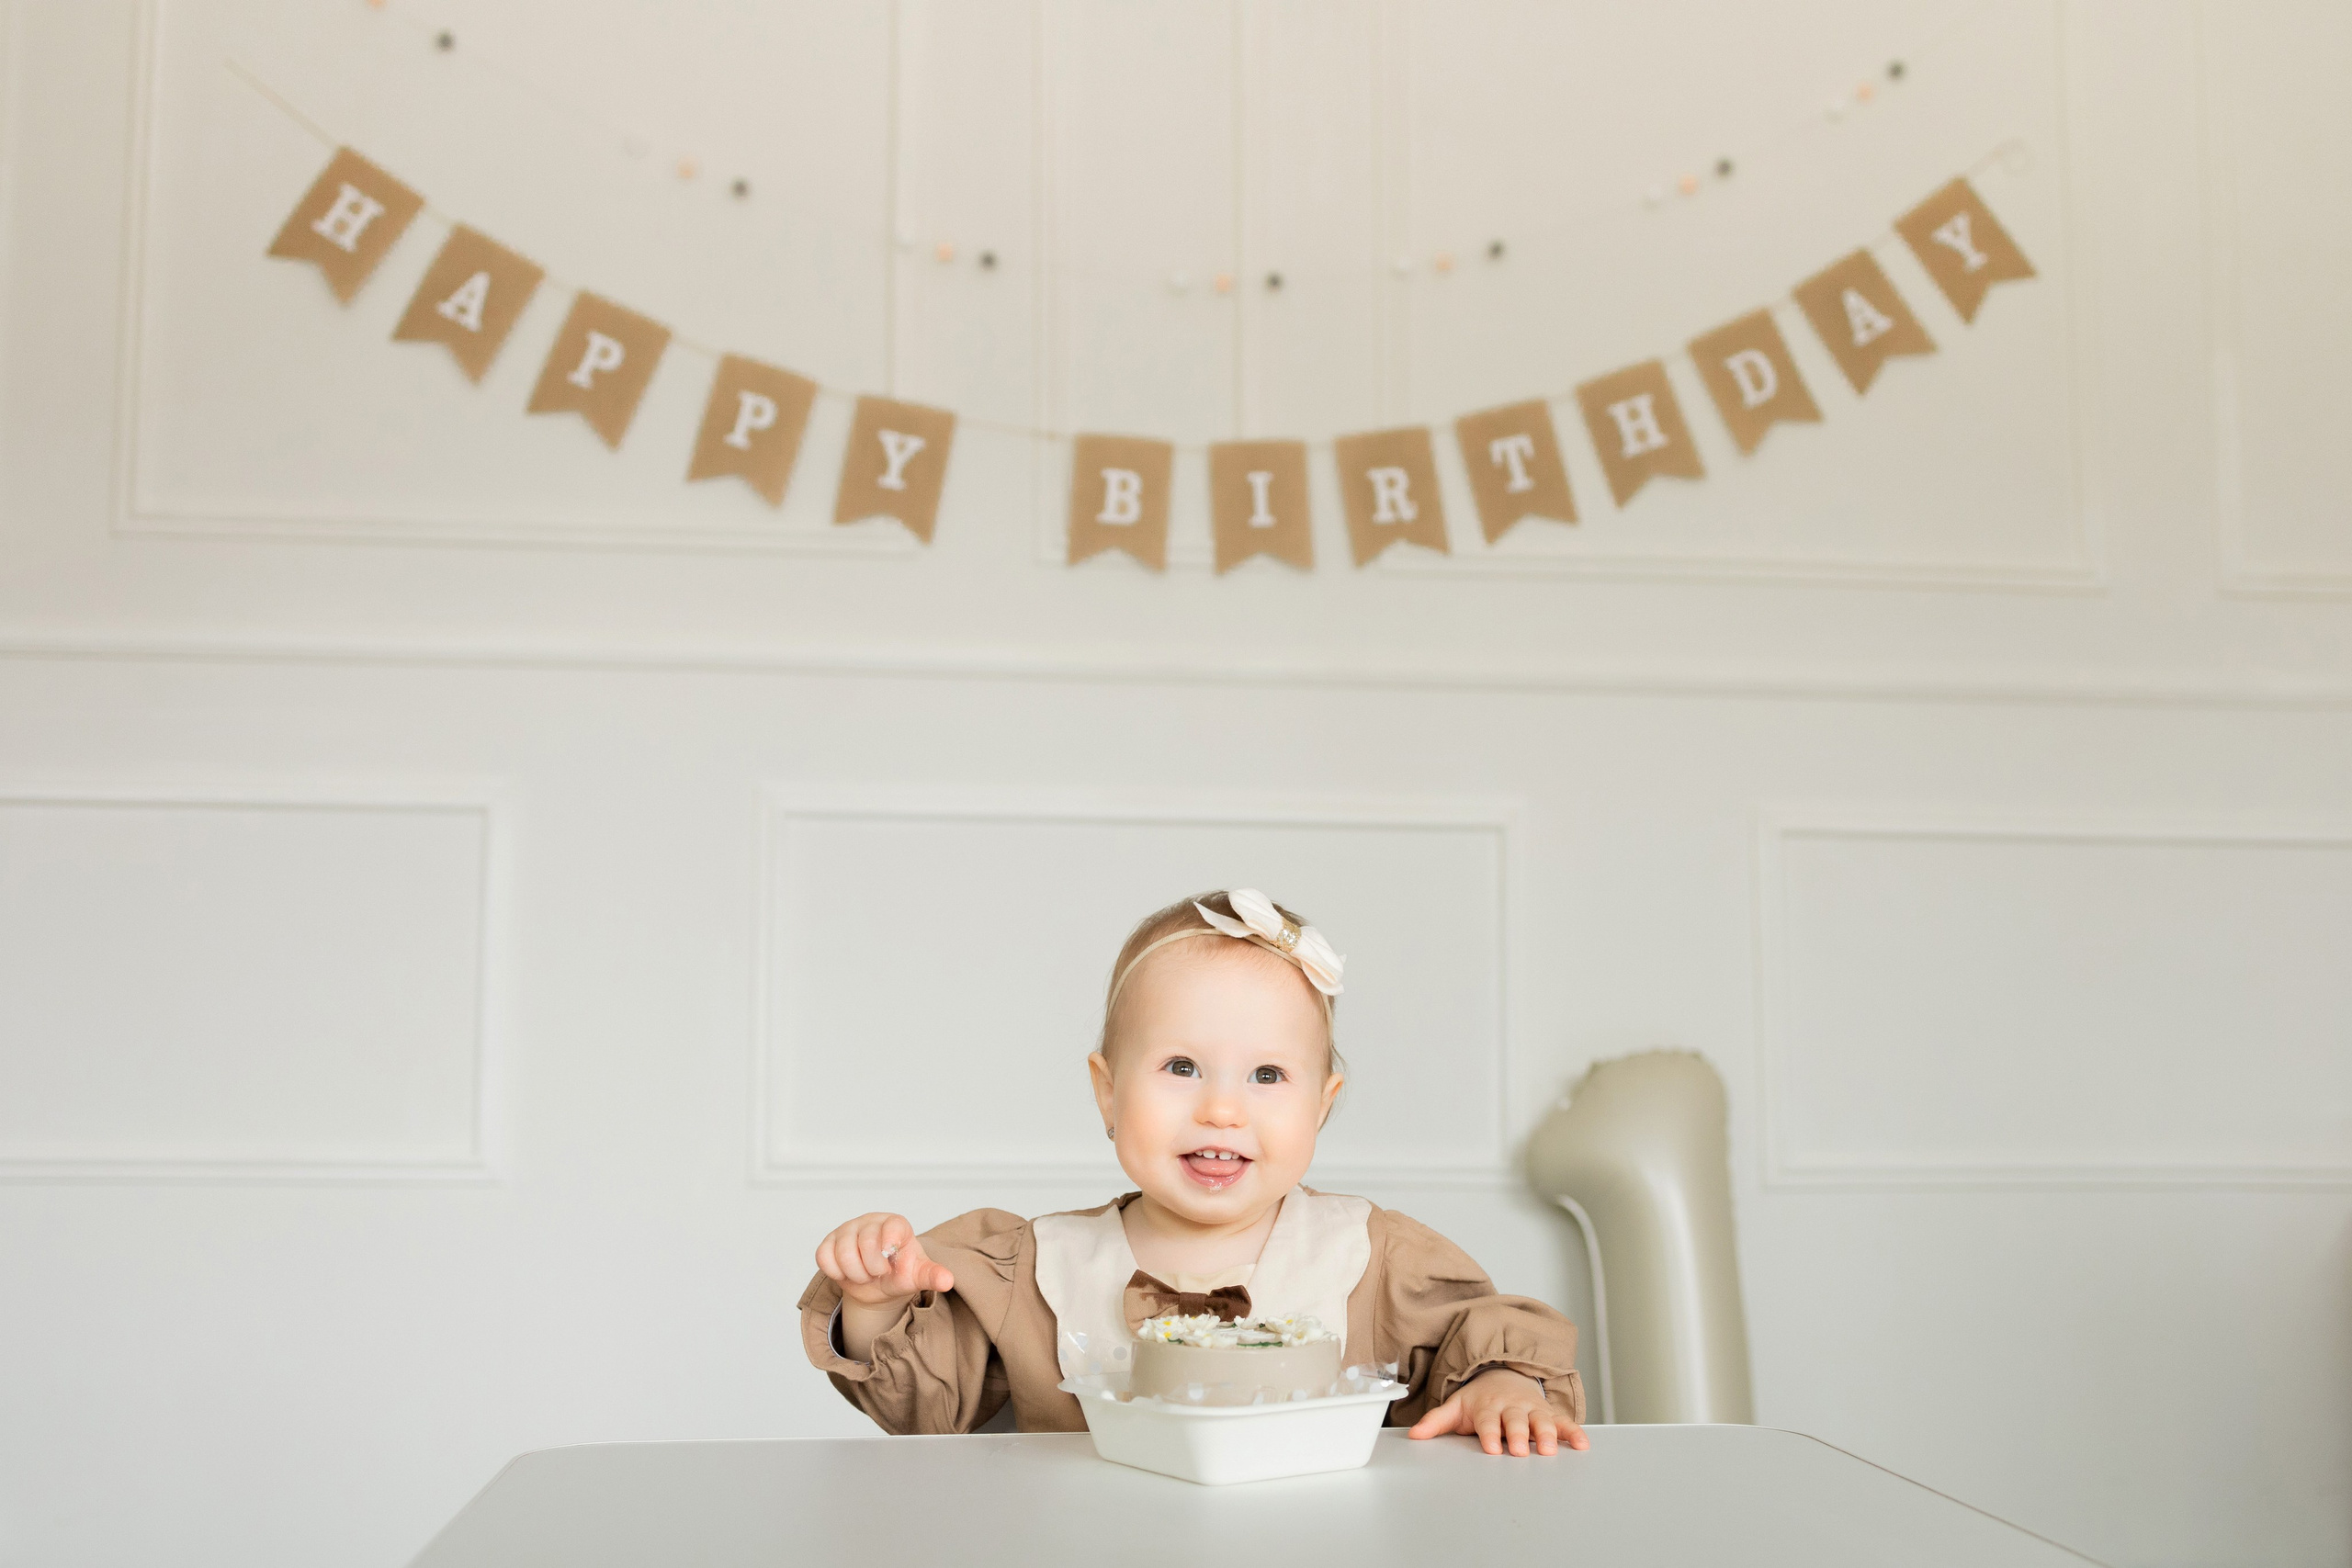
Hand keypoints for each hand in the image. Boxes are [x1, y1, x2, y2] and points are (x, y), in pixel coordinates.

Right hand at [814, 1212, 955, 1308]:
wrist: (877, 1285)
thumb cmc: (899, 1273)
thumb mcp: (917, 1275)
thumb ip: (932, 1275)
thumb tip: (948, 1281)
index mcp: (895, 1223)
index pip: (891, 1226)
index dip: (889, 1246)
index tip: (891, 1262)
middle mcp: (870, 1221)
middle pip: (865, 1242)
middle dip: (872, 1268)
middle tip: (878, 1273)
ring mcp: (847, 1230)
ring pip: (843, 1251)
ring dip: (855, 1273)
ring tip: (864, 1274)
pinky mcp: (829, 1242)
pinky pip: (823, 1256)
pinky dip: (835, 1271)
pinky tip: (846, 1273)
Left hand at [1406, 1367, 1587, 1456]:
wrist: (1504, 1374)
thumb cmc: (1479, 1399)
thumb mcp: (1456, 1407)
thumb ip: (1436, 1421)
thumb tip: (1414, 1435)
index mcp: (1488, 1406)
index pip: (1488, 1421)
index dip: (1490, 1433)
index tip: (1491, 1447)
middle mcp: (1511, 1407)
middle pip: (1515, 1421)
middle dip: (1517, 1435)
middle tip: (1519, 1450)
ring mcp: (1531, 1409)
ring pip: (1541, 1421)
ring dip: (1546, 1434)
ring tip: (1549, 1449)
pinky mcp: (1549, 1413)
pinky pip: (1564, 1422)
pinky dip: (1574, 1432)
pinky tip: (1582, 1444)